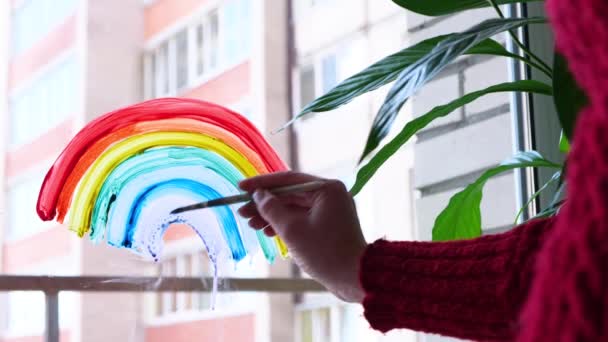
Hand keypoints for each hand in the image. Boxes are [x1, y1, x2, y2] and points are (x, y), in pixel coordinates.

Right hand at [238, 171, 366, 302]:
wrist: (354, 278)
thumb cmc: (325, 252)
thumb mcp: (292, 229)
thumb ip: (271, 209)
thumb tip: (259, 195)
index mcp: (327, 188)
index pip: (287, 180)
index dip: (261, 184)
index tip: (240, 188)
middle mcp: (331, 194)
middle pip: (290, 194)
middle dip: (265, 204)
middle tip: (242, 212)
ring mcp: (331, 209)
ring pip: (295, 207)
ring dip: (273, 215)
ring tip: (252, 225)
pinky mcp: (329, 224)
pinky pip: (303, 218)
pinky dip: (286, 224)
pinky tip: (268, 232)